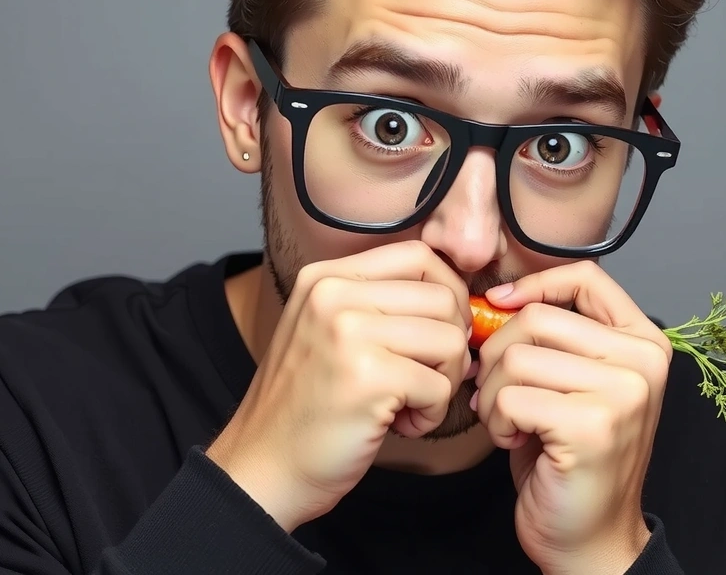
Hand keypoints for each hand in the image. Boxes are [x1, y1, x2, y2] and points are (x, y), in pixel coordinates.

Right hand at [205, 240, 471, 532]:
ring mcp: (348, 332)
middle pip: (443, 298)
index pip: (419, 256)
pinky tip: (399, 425)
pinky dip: (433, 414)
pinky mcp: (368, 377)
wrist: (264, 468)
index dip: (449, 293)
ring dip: (444, 381)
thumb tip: (461, 298)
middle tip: (426, 378)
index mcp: (326, 277)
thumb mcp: (330, 331)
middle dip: (452, 345)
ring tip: (409, 403)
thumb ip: (381, 303)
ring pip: (450, 340)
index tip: (441, 332)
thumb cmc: (307, 407)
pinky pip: (441, 386)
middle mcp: (334, 294)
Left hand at [473, 261, 671, 573]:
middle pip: (535, 318)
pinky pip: (511, 396)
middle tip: (496, 391)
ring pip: (516, 357)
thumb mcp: (570, 382)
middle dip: (495, 354)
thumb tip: (494, 300)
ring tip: (509, 420)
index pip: (586, 276)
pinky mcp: (592, 425)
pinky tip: (515, 440)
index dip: (533, 284)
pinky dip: (498, 421)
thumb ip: (551, 337)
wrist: (589, 536)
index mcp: (643, 341)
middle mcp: (643, 360)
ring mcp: (623, 392)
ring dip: (493, 393)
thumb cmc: (569, 455)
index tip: (499, 305)